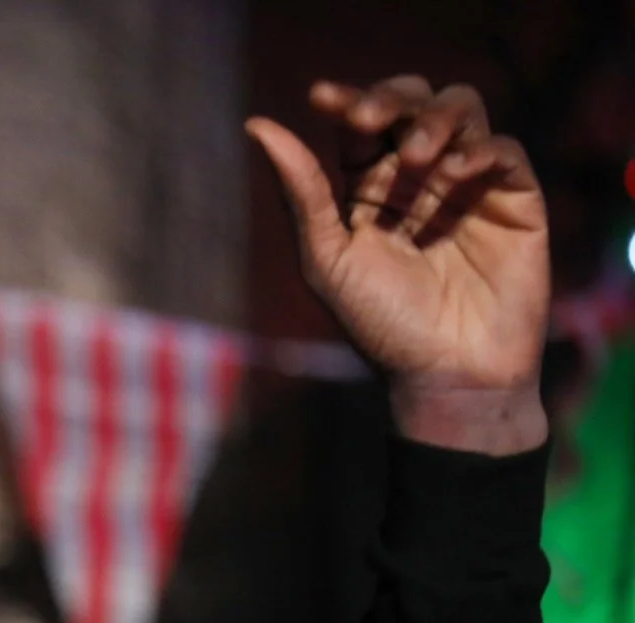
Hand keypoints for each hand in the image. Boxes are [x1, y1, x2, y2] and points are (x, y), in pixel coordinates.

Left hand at [248, 77, 550, 453]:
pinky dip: (480, 150)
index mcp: (369, 186)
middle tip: (368, 121)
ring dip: (435, 120)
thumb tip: (257, 125)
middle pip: (413, 104)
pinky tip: (455, 174)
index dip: (347, 101)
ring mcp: (468, 184)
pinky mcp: (514, 198)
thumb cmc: (380, 324)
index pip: (362, 122)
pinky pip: (505, 149)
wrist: (446, 375)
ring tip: (416, 157)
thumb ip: (302, 192)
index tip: (323, 98)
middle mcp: (419, 177)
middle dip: (391, 99)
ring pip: (461, 113)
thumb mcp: (328, 257)